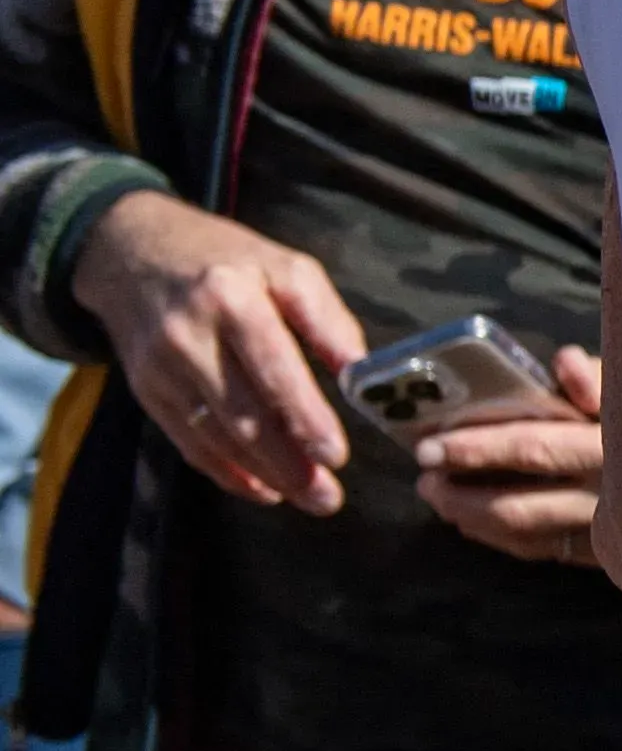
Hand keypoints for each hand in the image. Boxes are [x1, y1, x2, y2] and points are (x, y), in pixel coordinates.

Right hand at [71, 192, 362, 513]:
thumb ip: (327, 318)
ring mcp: (160, 367)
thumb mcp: (286, 267)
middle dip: (288, 462)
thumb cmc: (227, 261)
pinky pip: (187, 441)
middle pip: (241, 413)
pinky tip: (262, 489)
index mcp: (232, 298)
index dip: (303, 416)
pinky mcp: (147, 390)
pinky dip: (225, 471)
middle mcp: (189, 336)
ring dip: (262, 475)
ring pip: (214, 435)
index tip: (335, 455)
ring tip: (307, 498)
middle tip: (329, 497)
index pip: (271, 367)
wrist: (132, 252)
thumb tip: (360, 372)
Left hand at [412, 342, 607, 565]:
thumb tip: (564, 364)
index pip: (533, 449)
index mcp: (613, 444)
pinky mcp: (612, 552)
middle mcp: (611, 495)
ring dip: (473, 520)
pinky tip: (476, 523)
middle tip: (425, 480)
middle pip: (519, 507)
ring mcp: (610, 531)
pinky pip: (544, 550)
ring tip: (441, 499)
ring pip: (526, 536)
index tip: (429, 445)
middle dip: (462, 495)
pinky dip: (502, 538)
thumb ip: (597, 376)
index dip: (477, 449)